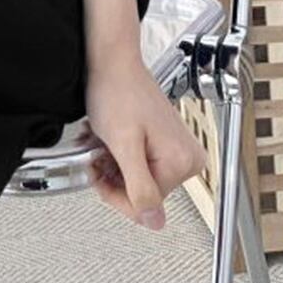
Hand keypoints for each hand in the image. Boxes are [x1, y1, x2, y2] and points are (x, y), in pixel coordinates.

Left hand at [84, 50, 207, 229]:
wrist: (112, 61)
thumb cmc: (117, 90)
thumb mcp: (123, 144)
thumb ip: (139, 186)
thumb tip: (154, 221)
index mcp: (182, 162)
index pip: (146, 205)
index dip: (114, 193)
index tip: (97, 174)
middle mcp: (186, 158)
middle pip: (141, 192)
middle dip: (112, 176)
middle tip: (96, 155)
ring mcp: (176, 149)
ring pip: (136, 178)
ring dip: (112, 165)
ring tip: (101, 144)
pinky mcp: (164, 142)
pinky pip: (138, 163)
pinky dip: (117, 154)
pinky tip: (107, 140)